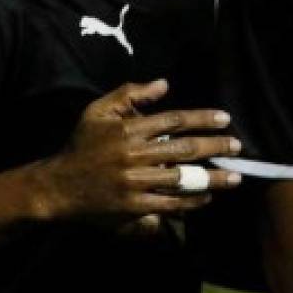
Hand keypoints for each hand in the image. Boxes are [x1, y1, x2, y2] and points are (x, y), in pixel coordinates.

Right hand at [35, 80, 242, 227]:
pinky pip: (168, 204)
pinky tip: (208, 197)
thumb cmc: (81, 145)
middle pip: (184, 149)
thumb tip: (164, 84)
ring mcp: (134, 184)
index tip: (225, 118)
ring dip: (211, 178)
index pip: (174, 120)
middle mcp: (134, 156)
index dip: (202, 118)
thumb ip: (130, 94)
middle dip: (215, 146)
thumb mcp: (98, 111)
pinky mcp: (132, 207)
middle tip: (237, 146)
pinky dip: (190, 202)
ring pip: (181, 179)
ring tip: (235, 177)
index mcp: (128, 130)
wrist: (55, 187)